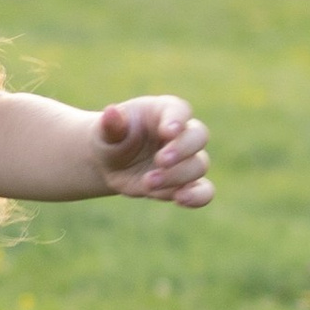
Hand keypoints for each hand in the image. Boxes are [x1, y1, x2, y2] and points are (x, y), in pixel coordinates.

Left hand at [95, 96, 212, 205]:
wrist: (111, 164)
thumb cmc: (112, 138)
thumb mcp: (106, 130)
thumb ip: (112, 124)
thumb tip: (111, 113)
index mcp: (164, 111)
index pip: (179, 110)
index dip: (177, 120)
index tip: (168, 132)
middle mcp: (182, 134)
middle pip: (198, 136)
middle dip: (182, 149)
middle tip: (160, 161)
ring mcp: (186, 160)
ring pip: (199, 165)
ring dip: (176, 176)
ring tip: (148, 182)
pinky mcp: (185, 184)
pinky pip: (204, 191)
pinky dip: (197, 196)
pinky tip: (181, 199)